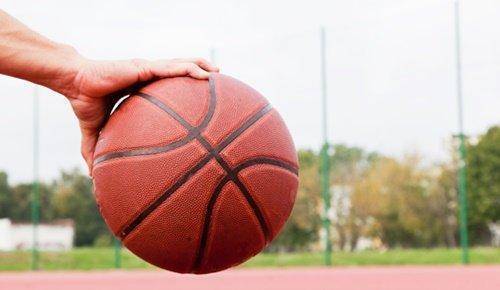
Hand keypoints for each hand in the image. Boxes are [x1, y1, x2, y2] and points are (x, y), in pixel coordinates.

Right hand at [64, 57, 218, 173]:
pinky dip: (190, 69)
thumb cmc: (84, 104)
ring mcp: (148, 70)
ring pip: (180, 65)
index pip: (167, 85)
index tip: (202, 98)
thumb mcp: (94, 132)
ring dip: (200, 66)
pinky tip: (206, 73)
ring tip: (219, 72)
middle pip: (179, 72)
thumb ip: (96, 151)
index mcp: (141, 87)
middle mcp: (148, 76)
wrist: (73, 85)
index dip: (184, 87)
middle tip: (219, 83)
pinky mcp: (144, 67)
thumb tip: (92, 177)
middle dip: (199, 74)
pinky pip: (172, 67)